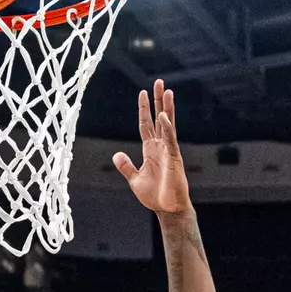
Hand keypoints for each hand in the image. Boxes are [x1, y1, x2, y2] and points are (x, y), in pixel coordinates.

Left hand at [113, 80, 192, 216]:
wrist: (167, 208)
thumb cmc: (155, 195)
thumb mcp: (134, 179)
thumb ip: (126, 166)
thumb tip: (116, 154)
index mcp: (150, 150)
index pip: (146, 125)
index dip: (144, 109)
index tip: (142, 93)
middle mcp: (160, 147)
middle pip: (159, 119)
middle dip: (158, 101)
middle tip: (159, 82)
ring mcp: (168, 151)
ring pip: (168, 125)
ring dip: (167, 108)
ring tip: (167, 90)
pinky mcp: (174, 159)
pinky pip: (170, 140)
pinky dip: (167, 128)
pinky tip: (163, 116)